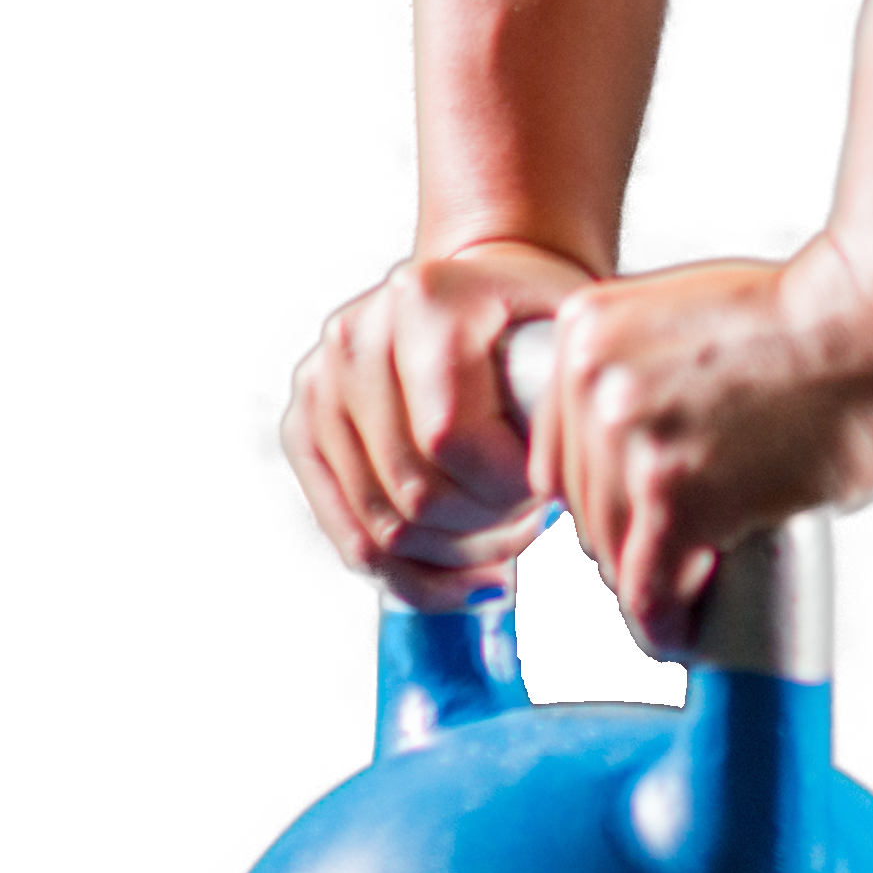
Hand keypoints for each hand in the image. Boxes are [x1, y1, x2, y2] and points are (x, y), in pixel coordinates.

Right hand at [281, 241, 598, 604]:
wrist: (484, 295)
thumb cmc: (534, 322)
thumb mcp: (570, 338)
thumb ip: (560, 403)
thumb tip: (548, 488)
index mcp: (424, 299)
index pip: (449, 439)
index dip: (506, 487)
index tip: (549, 487)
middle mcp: (356, 335)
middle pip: (412, 493)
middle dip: (484, 528)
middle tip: (529, 520)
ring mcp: (320, 383)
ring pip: (381, 529)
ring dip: (453, 556)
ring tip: (503, 538)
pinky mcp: (302, 427)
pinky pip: (349, 535)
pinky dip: (411, 576)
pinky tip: (462, 577)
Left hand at [526, 241, 872, 656]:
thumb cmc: (816, 316)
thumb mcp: (688, 314)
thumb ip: (640, 372)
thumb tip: (628, 462)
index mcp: (587, 330)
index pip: (560, 455)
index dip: (606, 495)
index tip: (641, 518)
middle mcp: (593, 381)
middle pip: (583, 506)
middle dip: (632, 537)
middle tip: (684, 555)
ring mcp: (631, 440)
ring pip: (613, 553)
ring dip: (654, 581)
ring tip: (698, 588)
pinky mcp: (677, 497)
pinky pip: (651, 592)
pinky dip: (668, 623)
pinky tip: (687, 630)